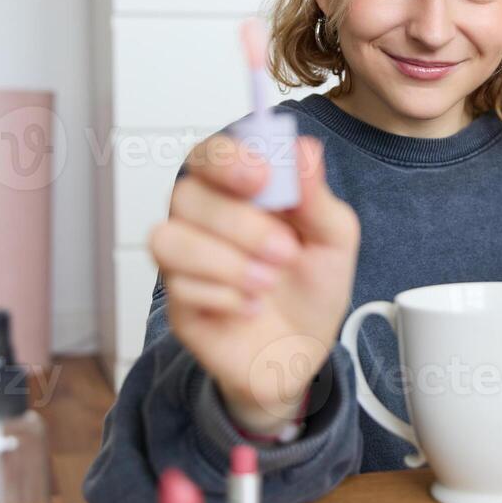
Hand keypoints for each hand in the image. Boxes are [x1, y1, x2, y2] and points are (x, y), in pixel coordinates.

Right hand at [148, 133, 360, 434]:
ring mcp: (185, 260)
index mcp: (237, 190)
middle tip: (286, 251)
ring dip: (225, 262)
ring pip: (168, 239)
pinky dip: (224, 298)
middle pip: (186, 194)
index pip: (209, 154)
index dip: (226, 160)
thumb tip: (304, 149)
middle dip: (240, 224)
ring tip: (267, 283)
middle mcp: (203, 218)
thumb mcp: (333, 239)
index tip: (262, 177)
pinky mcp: (178, 303)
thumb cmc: (312, 287)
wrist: (303, 353)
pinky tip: (252, 308)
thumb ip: (316, 196)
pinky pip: (178, 287)